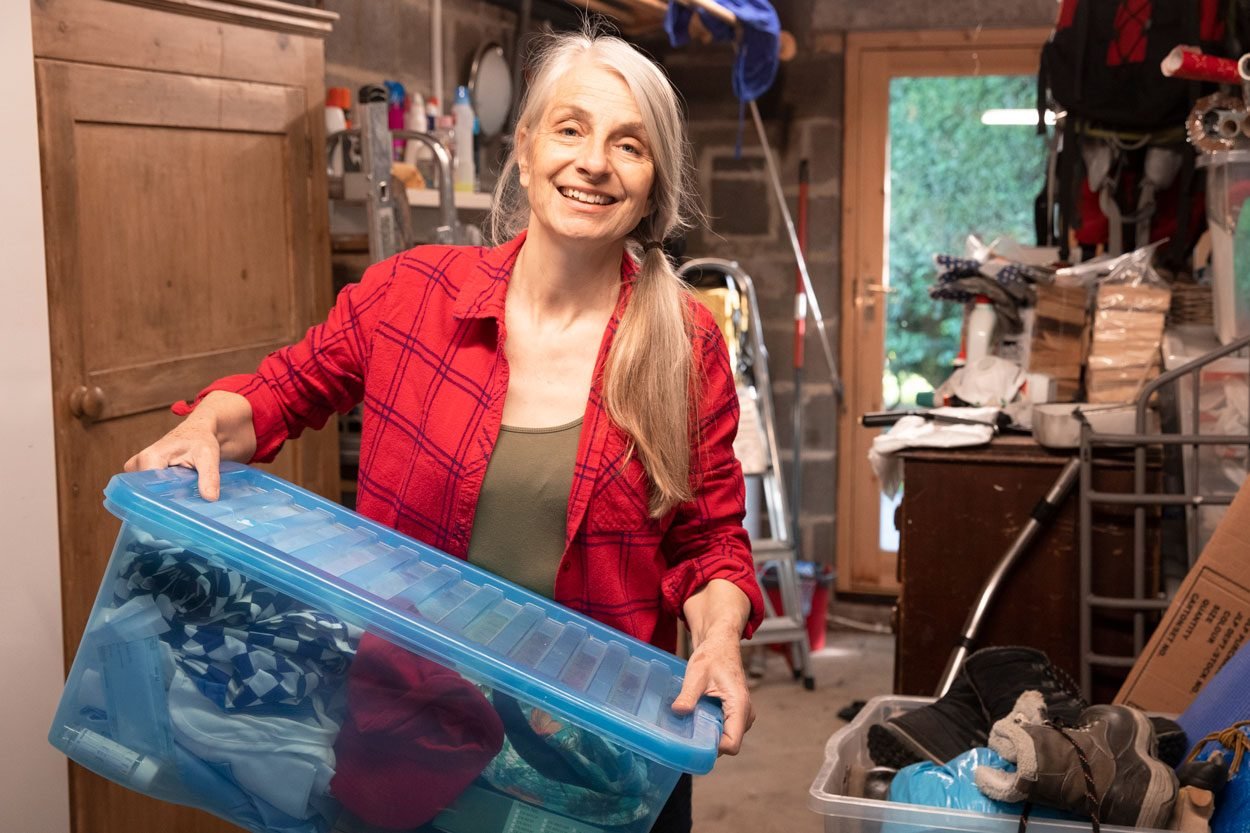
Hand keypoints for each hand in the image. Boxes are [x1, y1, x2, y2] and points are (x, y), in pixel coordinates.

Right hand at [124, 415, 223, 499]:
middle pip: (146, 494)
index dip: (163, 502)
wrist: (198, 431)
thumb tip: (210, 498)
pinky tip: (177, 499)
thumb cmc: (201, 439)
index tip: (178, 513)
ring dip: (164, 499)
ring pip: (147, 494)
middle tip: (184, 509)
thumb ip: (209, 476)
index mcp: (149, 458)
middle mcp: (138, 464)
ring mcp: (138, 470)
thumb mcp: (209, 455)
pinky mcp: (143, 474)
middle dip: (164, 502)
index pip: (148, 489)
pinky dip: (163, 495)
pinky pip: (149, 490)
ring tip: (182, 503)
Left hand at [671, 623, 754, 754]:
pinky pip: (724, 730)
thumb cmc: (712, 657)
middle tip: (687, 730)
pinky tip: (698, 716)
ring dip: (709, 733)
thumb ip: (688, 695)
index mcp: (739, 706)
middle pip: (728, 743)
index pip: (732, 744)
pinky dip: (711, 727)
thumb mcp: (696, 674)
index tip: (693, 741)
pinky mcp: (735, 714)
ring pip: (725, 738)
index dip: (714, 748)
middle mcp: (745, 715)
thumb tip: (678, 712)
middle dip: (708, 741)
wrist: (720, 646)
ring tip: (692, 720)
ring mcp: (742, 716)